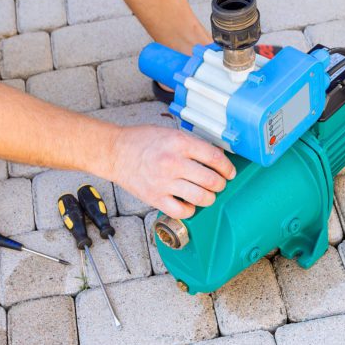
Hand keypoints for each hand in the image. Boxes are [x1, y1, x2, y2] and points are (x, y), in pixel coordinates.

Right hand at [108, 126, 235, 218]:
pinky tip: (189, 203)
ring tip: (207, 195)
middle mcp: (173, 163)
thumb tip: (218, 156)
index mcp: (179, 143)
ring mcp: (164, 182)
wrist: (115, 152)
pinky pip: (182, 211)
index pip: (215, 158)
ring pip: (200, 198)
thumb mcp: (171, 133)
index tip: (229, 173)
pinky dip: (190, 210)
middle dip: (221, 184)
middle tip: (219, 184)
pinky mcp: (155, 198)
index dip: (227, 168)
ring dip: (209, 198)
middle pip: (211, 180)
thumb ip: (193, 144)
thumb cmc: (142, 141)